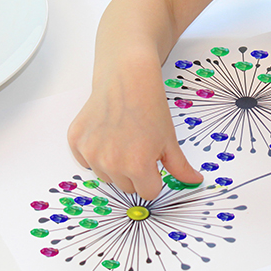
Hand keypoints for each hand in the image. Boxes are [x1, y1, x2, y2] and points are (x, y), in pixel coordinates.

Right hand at [67, 66, 202, 200]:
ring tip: (122, 137)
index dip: (154, 177)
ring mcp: (91, 153)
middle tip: (138, 145)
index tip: (153, 160)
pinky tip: (106, 132)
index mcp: (137, 166)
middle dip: (134, 172)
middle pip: (126, 187)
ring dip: (114, 164)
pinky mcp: (76, 141)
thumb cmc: (149, 106)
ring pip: (106, 175)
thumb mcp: (170, 139)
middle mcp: (111, 163)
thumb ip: (180, 167)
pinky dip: (95, 152)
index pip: (148, 193)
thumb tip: (195, 181)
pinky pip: (86, 161)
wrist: (127, 77)